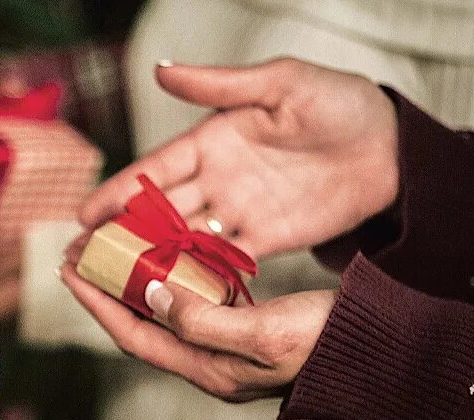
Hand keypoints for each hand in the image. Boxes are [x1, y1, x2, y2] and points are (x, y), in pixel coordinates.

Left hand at [60, 265, 334, 401]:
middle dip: (111, 288)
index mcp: (208, 370)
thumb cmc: (328, 344)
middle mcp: (213, 362)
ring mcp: (232, 348)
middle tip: (84, 251)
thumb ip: (201, 319)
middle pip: (144, 323)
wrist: (385, 353)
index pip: (133, 335)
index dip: (97, 302)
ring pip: (172, 310)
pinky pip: (202, 300)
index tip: (68, 268)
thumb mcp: (262, 333)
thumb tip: (151, 295)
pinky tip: (176, 251)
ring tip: (119, 245)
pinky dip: (182, 275)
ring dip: (143, 279)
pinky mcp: (253, 329)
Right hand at [79, 59, 398, 259]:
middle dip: (118, 235)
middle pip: (157, 211)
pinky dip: (195, 278)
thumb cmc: (341, 103)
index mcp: (212, 139)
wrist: (393, 147)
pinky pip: (221, 262)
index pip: (154, 171)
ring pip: (182, 240)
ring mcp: (238, 211)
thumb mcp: (283, 82)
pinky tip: (168, 297)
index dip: (117, 193)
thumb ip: (221, 83)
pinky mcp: (265, 240)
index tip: (82, 217)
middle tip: (80, 260)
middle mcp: (217, 178)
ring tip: (111, 284)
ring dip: (148, 260)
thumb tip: (161, 69)